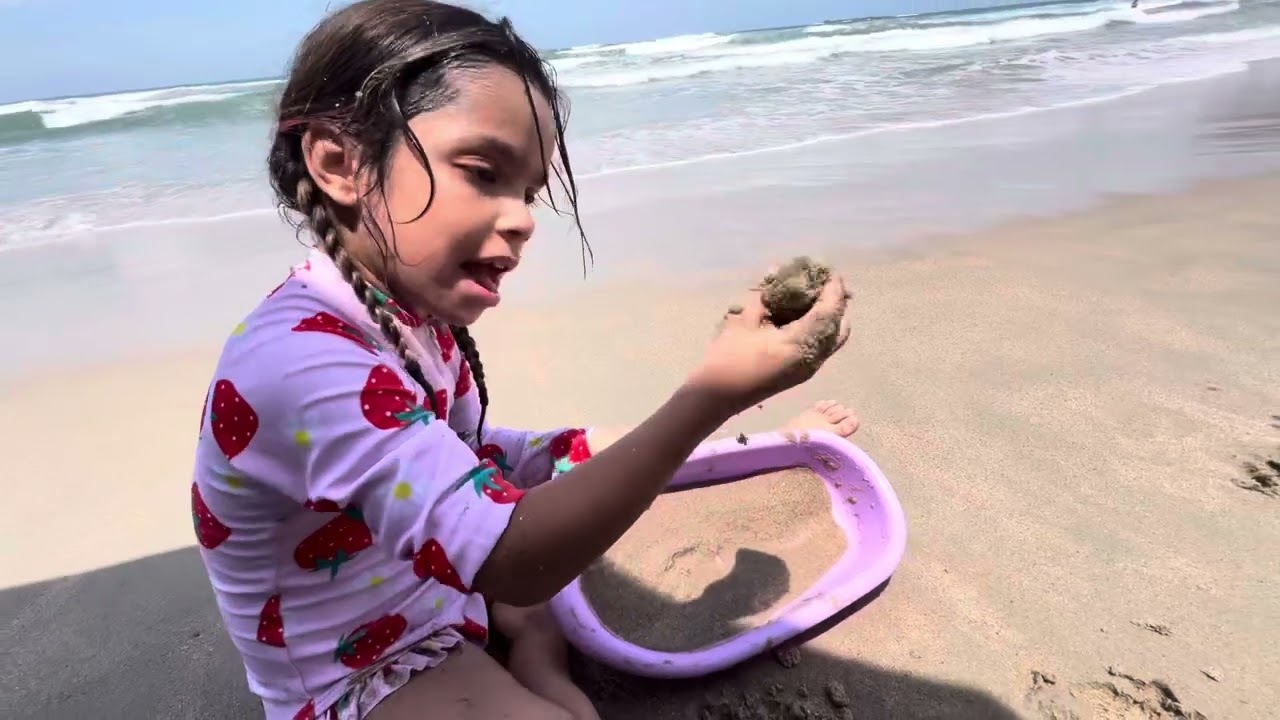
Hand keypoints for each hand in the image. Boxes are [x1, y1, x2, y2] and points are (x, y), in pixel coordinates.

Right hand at [685, 269, 851, 411]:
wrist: (718, 397)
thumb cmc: (728, 357)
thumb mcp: (744, 320)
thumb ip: (765, 297)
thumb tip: (777, 273)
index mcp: (798, 344)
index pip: (828, 312)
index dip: (833, 290)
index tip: (830, 272)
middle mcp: (811, 358)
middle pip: (840, 327)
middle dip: (837, 304)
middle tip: (824, 285)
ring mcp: (809, 368)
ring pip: (834, 339)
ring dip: (830, 316)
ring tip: (815, 297)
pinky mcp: (802, 373)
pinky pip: (823, 347)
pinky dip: (821, 328)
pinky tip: (804, 315)